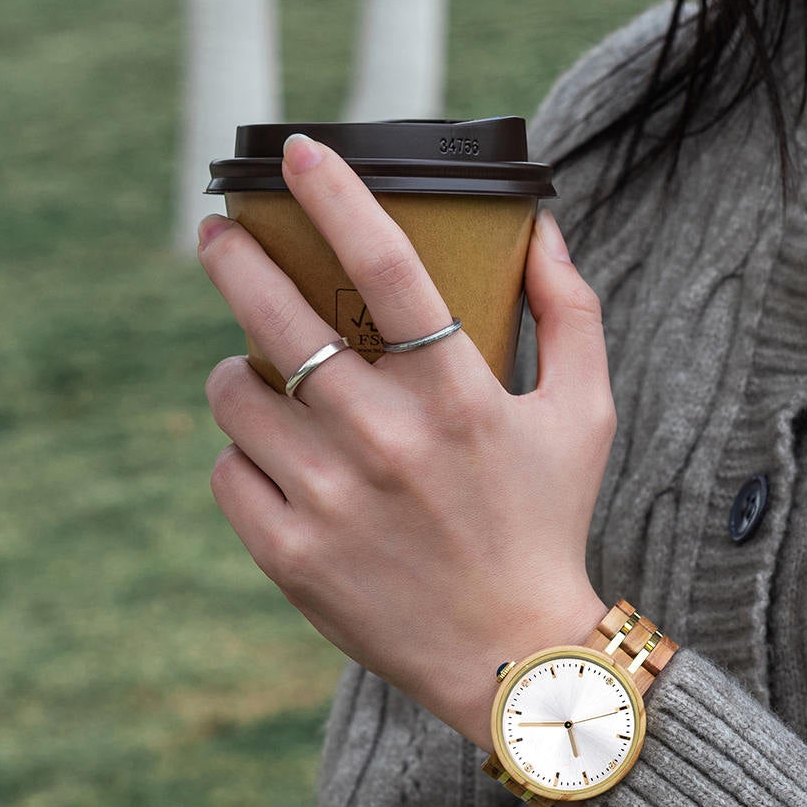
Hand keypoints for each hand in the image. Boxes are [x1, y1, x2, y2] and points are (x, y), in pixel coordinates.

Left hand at [198, 133, 613, 748]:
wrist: (514, 657)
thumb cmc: (547, 523)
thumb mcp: (586, 415)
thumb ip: (571, 311)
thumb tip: (540, 226)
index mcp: (459, 398)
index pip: (385, 266)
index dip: (334, 193)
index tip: (297, 149)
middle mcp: (388, 442)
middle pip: (277, 316)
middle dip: (234, 256)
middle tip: (220, 233)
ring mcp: (331, 502)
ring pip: (235, 395)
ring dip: (240, 372)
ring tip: (264, 377)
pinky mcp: (291, 557)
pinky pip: (228, 471)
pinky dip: (243, 455)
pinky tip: (278, 459)